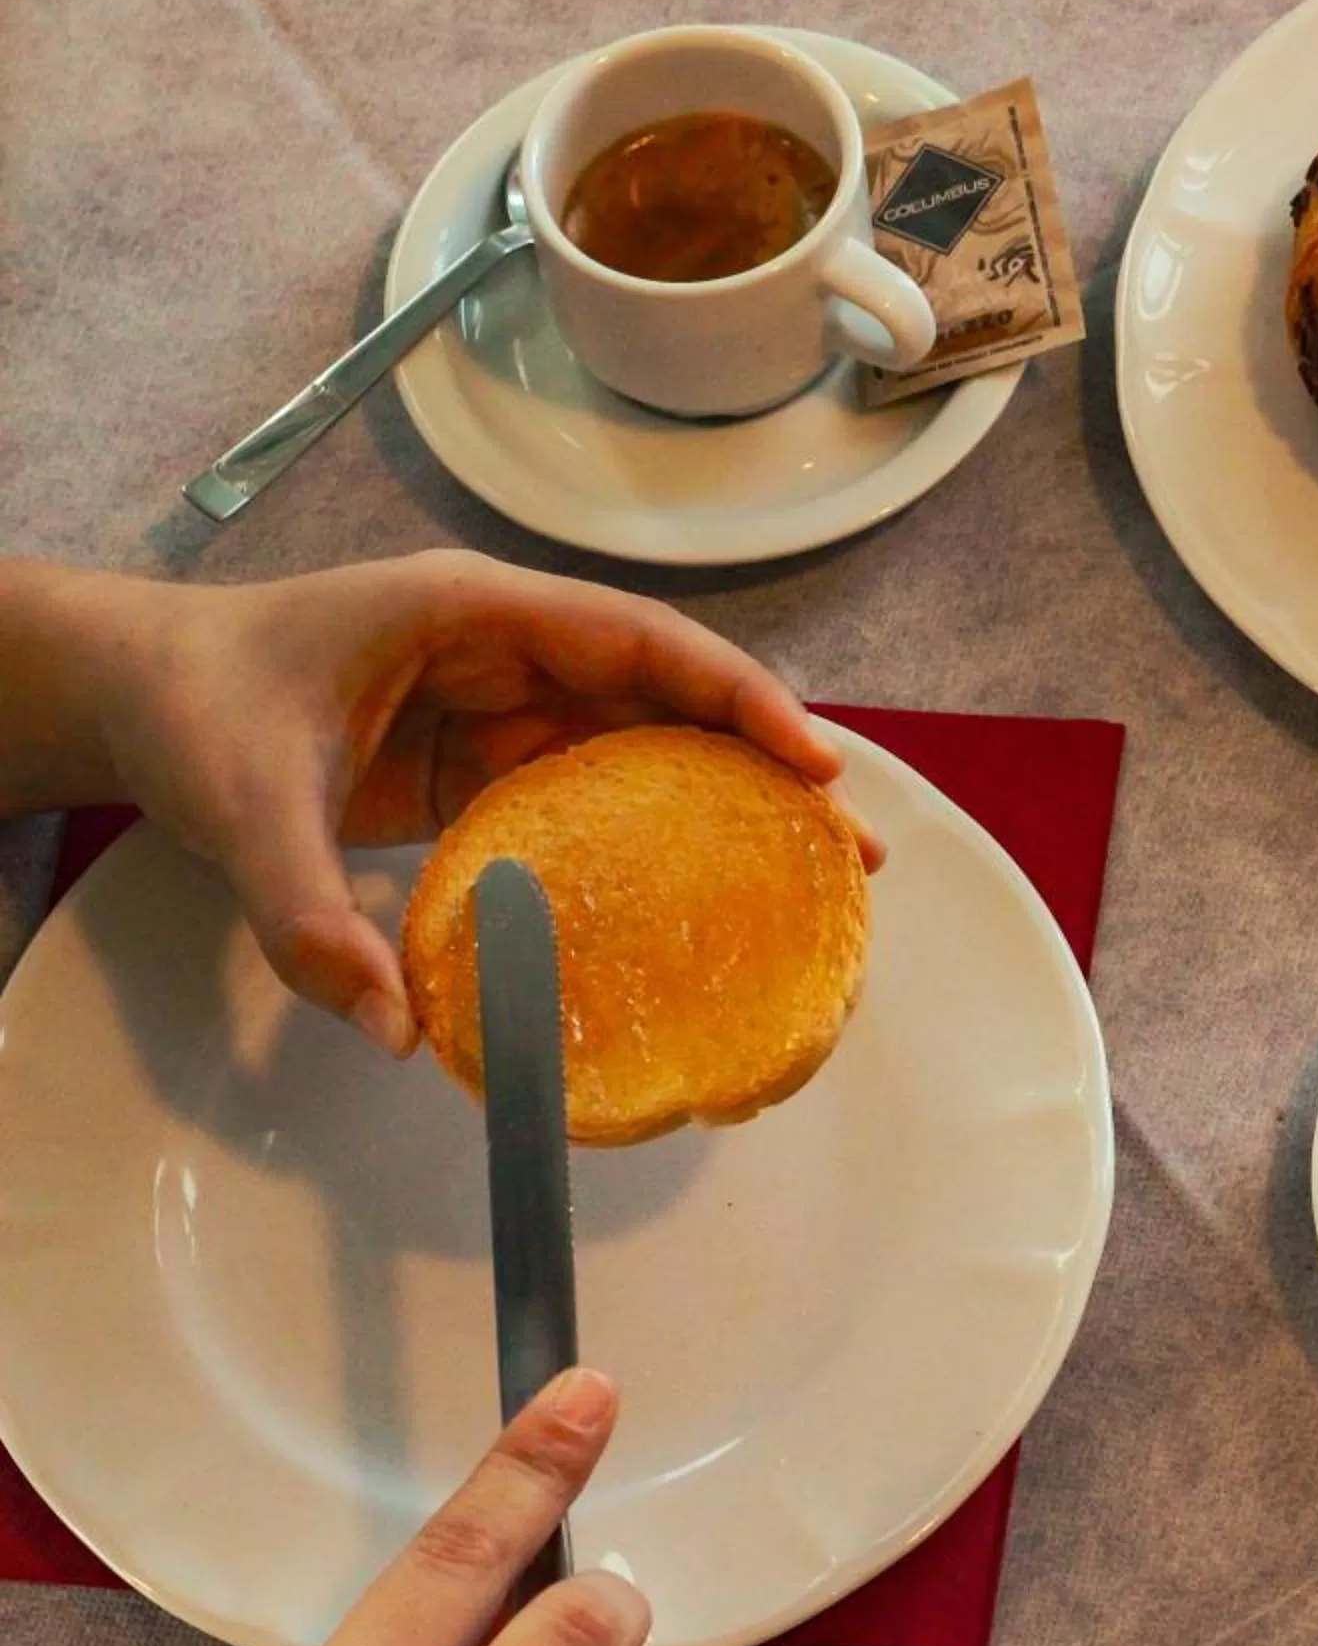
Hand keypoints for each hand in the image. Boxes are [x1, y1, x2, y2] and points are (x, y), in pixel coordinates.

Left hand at [85, 550, 881, 1053]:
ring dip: (731, 801)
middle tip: (853, 845)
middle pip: (673, 693)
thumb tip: (400, 1031)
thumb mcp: (245, 809)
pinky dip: (660, 836)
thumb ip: (311, 920)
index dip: (736, 697)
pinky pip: (597, 790)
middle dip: (770, 760)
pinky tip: (706, 895)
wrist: (134, 692)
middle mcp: (510, 646)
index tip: (812, 763)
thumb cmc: (195, 711)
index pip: (639, 643)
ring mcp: (505, 702)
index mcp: (472, 614)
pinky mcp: (491, 759)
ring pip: (648, 741)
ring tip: (813, 876)